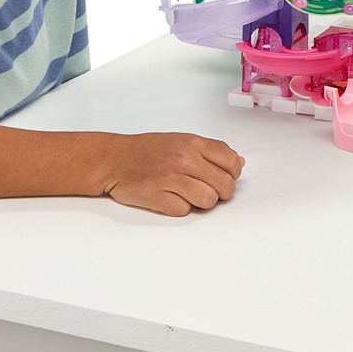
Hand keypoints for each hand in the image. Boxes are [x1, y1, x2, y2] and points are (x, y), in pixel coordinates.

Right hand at [102, 133, 243, 215]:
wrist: (113, 159)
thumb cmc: (147, 151)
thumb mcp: (182, 141)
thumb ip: (211, 151)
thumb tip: (239, 163)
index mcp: (192, 143)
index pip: (231, 161)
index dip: (233, 175)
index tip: (224, 178)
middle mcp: (183, 158)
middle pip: (224, 185)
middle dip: (221, 193)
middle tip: (210, 192)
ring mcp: (169, 177)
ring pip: (207, 200)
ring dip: (202, 203)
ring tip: (189, 195)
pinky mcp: (155, 195)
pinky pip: (183, 211)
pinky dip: (180, 208)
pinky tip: (171, 198)